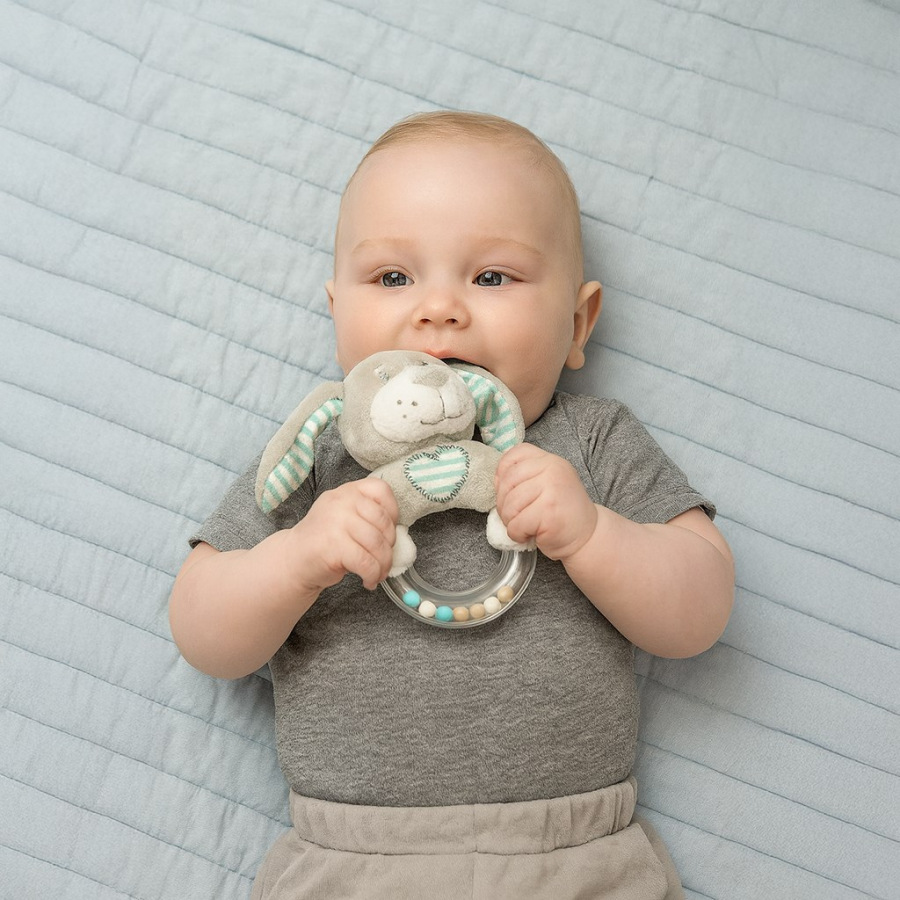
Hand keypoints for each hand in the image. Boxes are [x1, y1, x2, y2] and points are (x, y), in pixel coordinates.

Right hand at [288, 478, 398, 591]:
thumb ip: (367, 515)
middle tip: (384, 560)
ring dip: (383, 565)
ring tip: (378, 574)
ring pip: (377, 544)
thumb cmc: (326, 541)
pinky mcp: (333, 545)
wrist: (293, 560)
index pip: (381, 489)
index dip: (393, 511)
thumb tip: (398, 532)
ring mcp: (335, 522)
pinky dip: (372, 575)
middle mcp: (341, 501)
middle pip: (383, 521)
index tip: (388, 531)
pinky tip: (368, 581)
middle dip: (389, 546)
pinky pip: (366, 562)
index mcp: (347, 491)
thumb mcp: (345, 517)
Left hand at [494, 444, 597, 560]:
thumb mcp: (548, 483)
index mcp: (550, 460)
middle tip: (513, 516)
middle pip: (508, 481)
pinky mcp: (549, 512)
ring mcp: (552, 489)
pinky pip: (517, 524)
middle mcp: (552, 470)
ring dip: (510, 521)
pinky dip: (517, 534)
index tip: (507, 491)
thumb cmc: (561, 512)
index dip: (502, 473)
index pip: (515, 454)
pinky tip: (529, 535)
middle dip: (503, 503)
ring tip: (522, 526)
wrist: (588, 535)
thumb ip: (527, 475)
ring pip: (510, 505)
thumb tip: (497, 481)